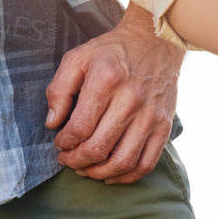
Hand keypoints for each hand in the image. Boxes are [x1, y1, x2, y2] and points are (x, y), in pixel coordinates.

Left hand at [45, 5, 182, 183]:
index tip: (58, 143)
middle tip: (66, 160)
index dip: (64, 142)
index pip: (80, 126)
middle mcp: (131, 100)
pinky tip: (110, 174)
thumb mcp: (77, 58)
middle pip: (100, 147)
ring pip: (124, 161)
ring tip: (84, 170)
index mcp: (106, 80)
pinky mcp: (165, 126)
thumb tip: (52, 123)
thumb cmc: (111, 51)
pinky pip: (147, 163)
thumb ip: (58, 89)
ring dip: (99, 173)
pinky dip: (127, 176)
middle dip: (77, 160)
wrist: (154, 42)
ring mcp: (151, 116)